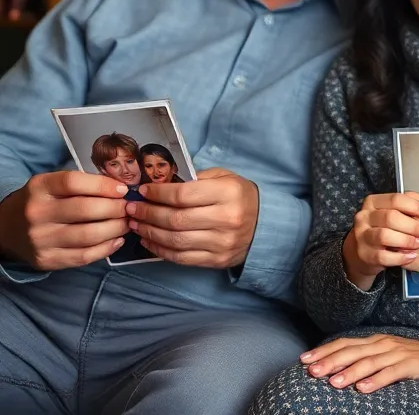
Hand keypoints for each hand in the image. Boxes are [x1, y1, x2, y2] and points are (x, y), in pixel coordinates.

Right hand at [0, 171, 129, 269]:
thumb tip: (121, 189)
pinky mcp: (46, 260)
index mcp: (39, 188)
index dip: (103, 185)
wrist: (7, 228)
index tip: (123, 190)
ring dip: (116, 228)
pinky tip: (117, 239)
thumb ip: (82, 184)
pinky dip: (107, 248)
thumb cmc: (41, 202)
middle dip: (116, 208)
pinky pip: (84, 256)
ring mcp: (40, 239)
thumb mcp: (52, 184)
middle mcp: (37, 213)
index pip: (74, 183)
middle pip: (86, 210)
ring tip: (126, 223)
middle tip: (129, 208)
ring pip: (89, 235)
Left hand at [126, 168, 258, 267]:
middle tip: (132, 209)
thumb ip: (197, 179)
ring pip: (175, 240)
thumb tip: (160, 184)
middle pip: (176, 218)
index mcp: (229, 193)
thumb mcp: (225, 178)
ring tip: (135, 224)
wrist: (266, 225)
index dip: (158, 193)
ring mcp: (222, 242)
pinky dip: (160, 250)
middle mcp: (227, 218)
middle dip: (148, 213)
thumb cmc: (239, 197)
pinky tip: (149, 240)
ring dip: (149, 232)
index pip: (184, 194)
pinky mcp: (217, 260)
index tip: (143, 191)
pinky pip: (181, 257)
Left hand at [300, 334, 418, 392]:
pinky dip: (377, 380)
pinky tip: (363, 389)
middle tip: (312, 372)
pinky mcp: (412, 365)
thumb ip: (365, 358)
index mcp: (375, 341)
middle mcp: (384, 344)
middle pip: (353, 351)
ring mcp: (398, 353)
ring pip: (370, 362)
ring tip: (334, 383)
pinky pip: (392, 373)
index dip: (325, 351)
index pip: (345, 343)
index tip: (304, 360)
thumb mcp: (386, 355)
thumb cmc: (411, 358)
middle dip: (331, 361)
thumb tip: (336, 368)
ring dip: (350, 372)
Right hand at [342, 192, 418, 290]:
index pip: (395, 199)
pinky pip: (383, 256)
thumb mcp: (396, 213)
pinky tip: (411, 256)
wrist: (366, 251)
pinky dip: (400, 257)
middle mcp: (364, 216)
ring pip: (384, 236)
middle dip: (413, 225)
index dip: (415, 206)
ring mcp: (361, 236)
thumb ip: (412, 206)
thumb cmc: (386, 228)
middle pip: (390, 217)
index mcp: (373, 202)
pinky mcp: (364, 254)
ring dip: (406, 240)